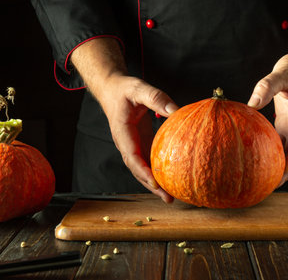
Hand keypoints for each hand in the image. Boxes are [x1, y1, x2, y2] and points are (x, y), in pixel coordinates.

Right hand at [70, 38, 177, 202]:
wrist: (112, 89)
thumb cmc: (124, 89)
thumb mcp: (139, 88)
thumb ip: (156, 98)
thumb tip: (176, 111)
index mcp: (122, 132)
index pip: (132, 156)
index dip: (142, 171)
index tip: (155, 183)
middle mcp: (126, 143)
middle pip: (138, 169)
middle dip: (152, 185)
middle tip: (169, 198)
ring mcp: (133, 145)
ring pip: (143, 168)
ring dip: (155, 183)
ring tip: (172, 196)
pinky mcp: (141, 143)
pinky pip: (149, 160)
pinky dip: (158, 171)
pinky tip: (172, 178)